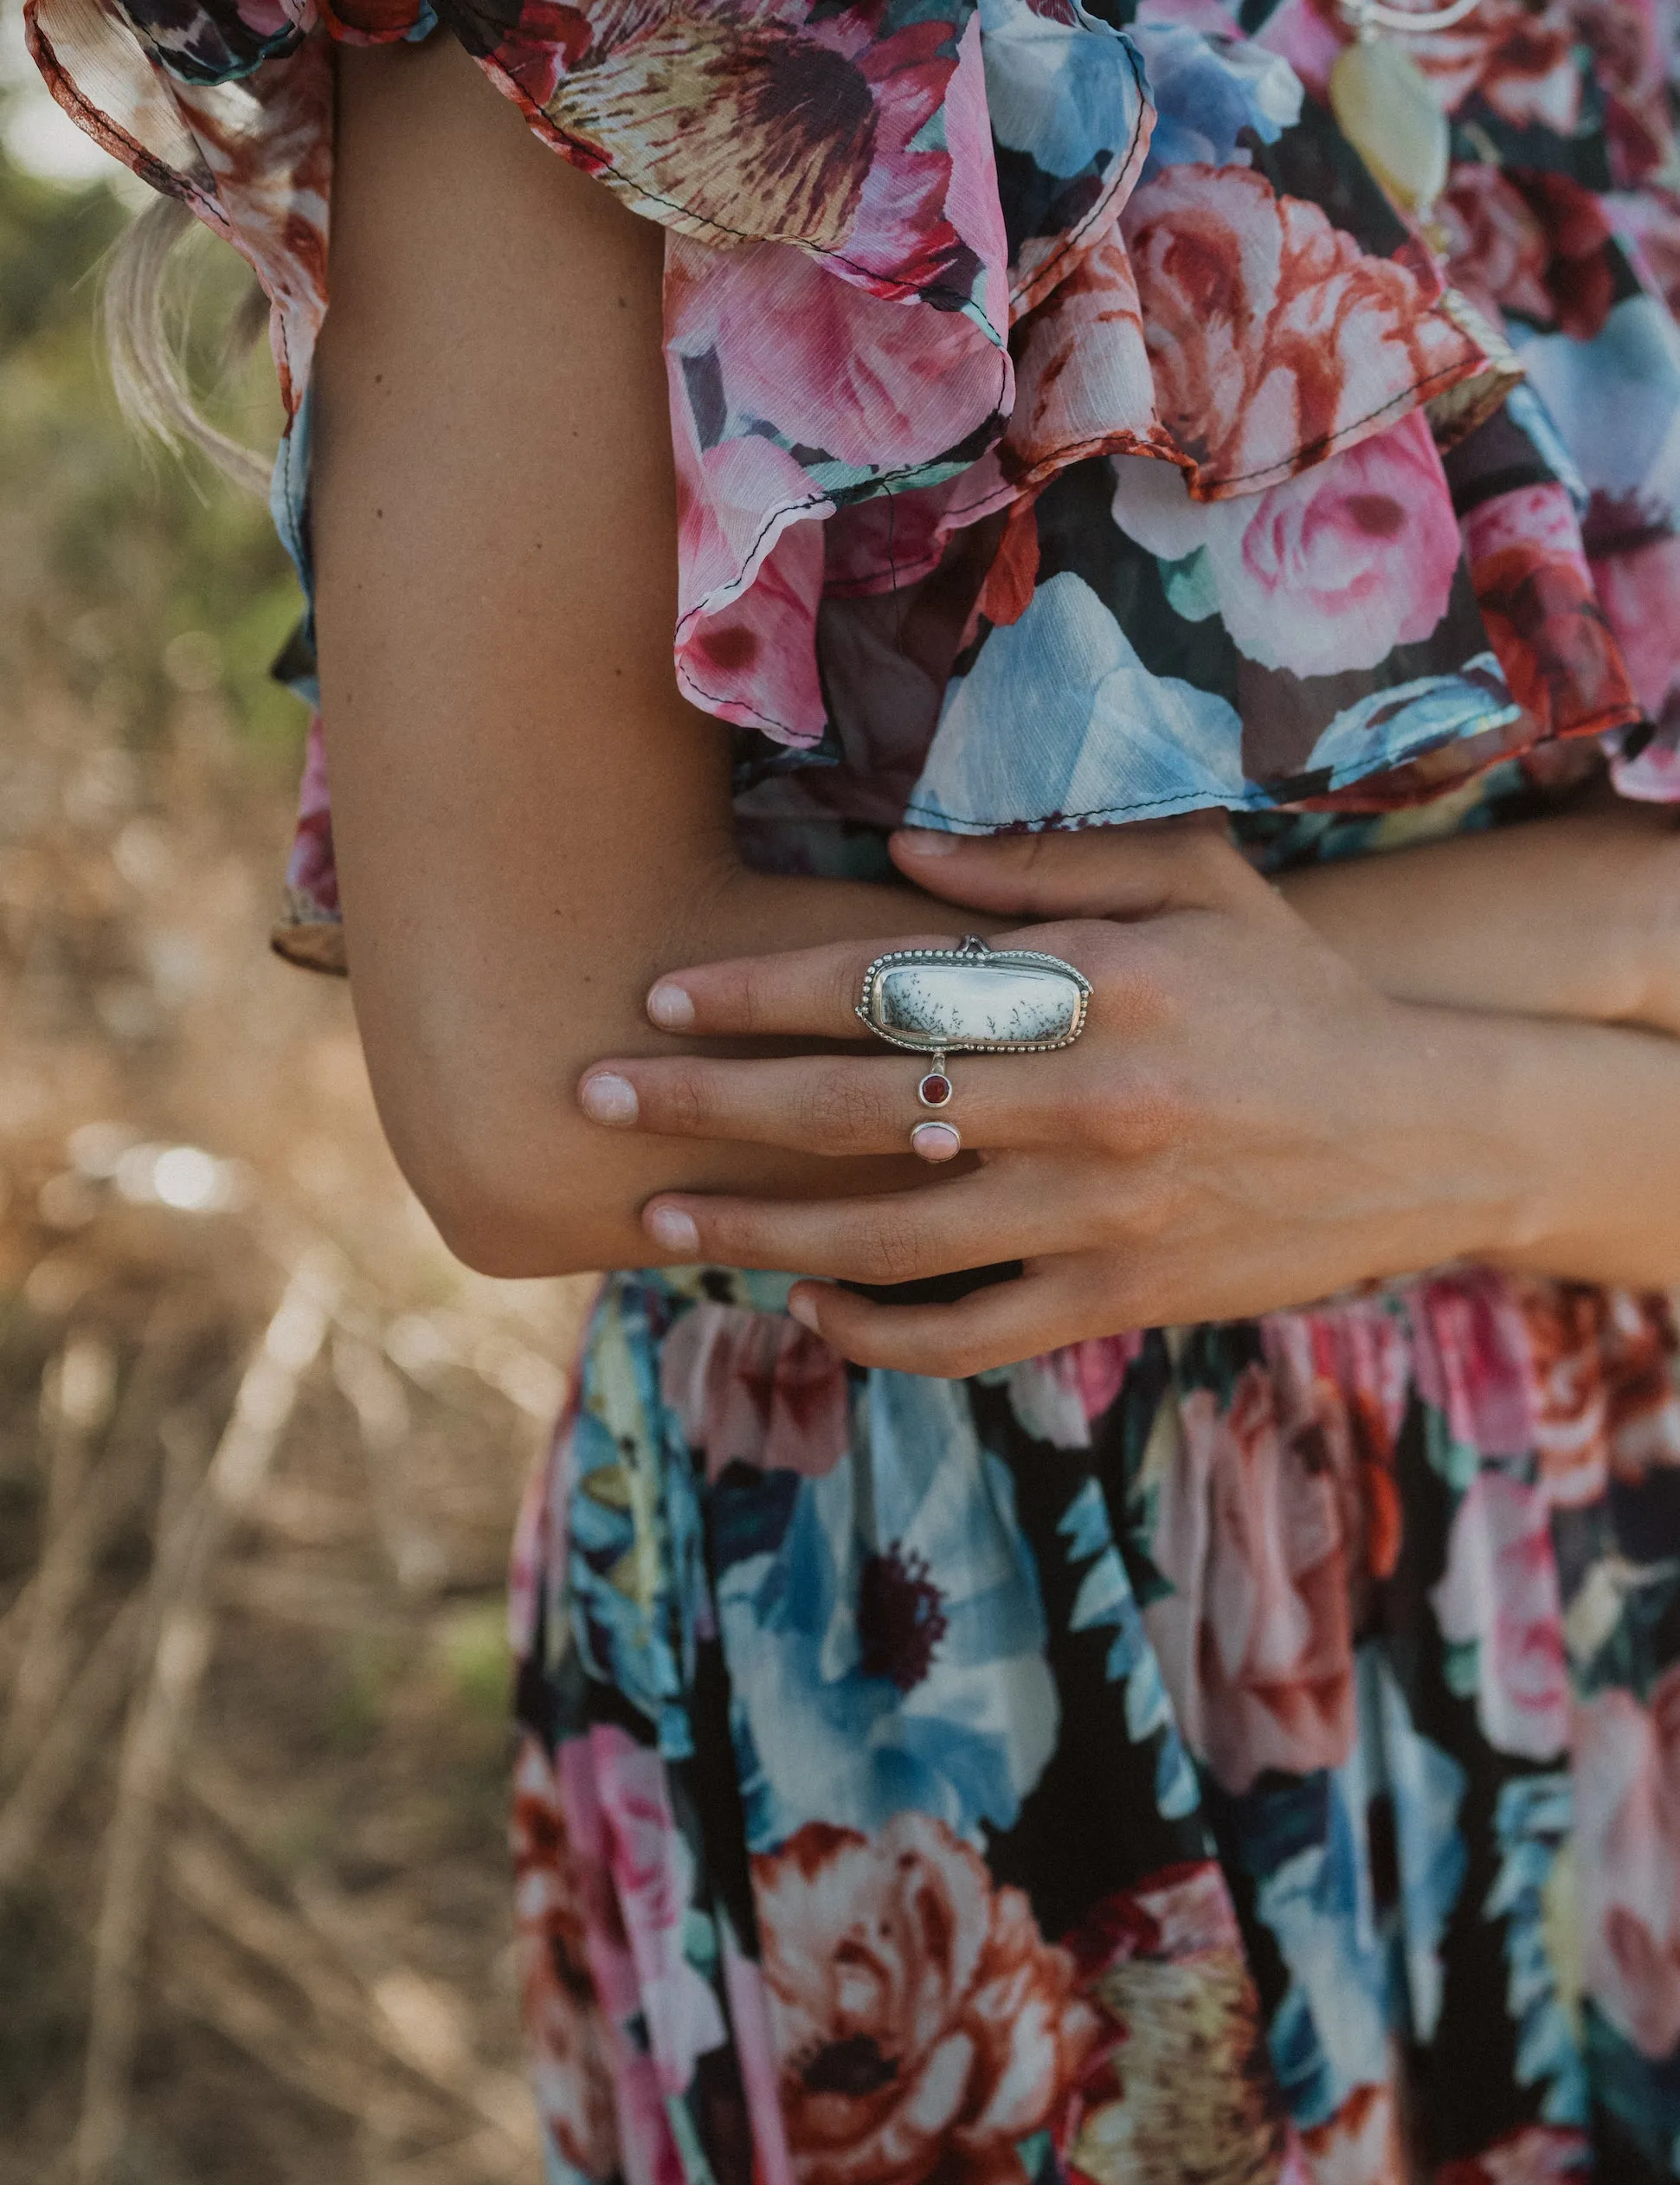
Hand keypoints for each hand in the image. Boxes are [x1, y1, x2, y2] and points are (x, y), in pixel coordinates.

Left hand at [577, 823, 1525, 1373]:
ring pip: (888, 1238)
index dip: (756, 993)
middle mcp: (1084, 1101)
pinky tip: (804, 1307)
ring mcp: (1100, 1214)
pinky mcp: (1120, 1300)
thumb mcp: (1196, 881)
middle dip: (709, 1108)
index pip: (884, 983)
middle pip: (854, 1112)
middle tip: (594, 1103)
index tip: (659, 996)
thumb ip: (1045, 861)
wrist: (1425, 1133)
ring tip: (659, 1220)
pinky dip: (874, 1331)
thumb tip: (896, 851)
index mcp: (1092, 981)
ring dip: (758, 1230)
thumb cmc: (1290, 989)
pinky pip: (967, 1333)